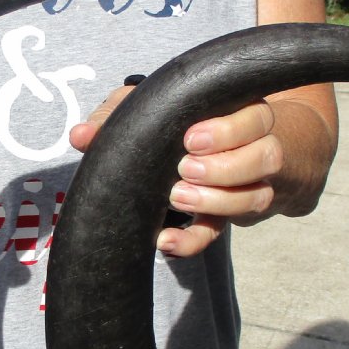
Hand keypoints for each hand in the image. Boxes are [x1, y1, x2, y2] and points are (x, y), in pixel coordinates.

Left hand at [69, 84, 281, 257]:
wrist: (182, 155)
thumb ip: (117, 114)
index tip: (190, 139)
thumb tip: (81, 136)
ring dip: (217, 201)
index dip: (230, 130)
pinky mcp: (219, 217)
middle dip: (225, 167)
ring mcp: (242, 186)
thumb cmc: (168, 121)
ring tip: (176, 197)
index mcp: (239, 113)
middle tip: (184, 169)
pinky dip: (192, 240)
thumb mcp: (145, 107)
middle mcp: (253, 148)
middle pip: (266, 157)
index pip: (257, 117)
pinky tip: (165, 240)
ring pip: (255, 196)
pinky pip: (216, 233)